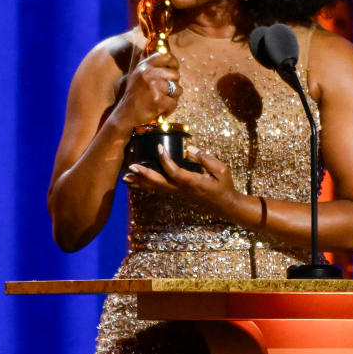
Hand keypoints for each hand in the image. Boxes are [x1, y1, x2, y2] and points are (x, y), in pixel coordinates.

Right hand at [111, 52, 182, 128]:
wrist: (125, 113)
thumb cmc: (134, 95)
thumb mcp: (138, 75)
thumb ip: (150, 65)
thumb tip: (167, 54)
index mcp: (145, 66)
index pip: (167, 57)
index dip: (174, 63)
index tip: (174, 69)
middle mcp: (149, 73)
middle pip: (175, 74)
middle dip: (174, 84)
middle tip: (165, 91)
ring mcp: (153, 86)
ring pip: (177, 89)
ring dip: (173, 97)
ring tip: (163, 100)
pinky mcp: (157, 99)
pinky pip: (174, 102)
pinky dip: (170, 107)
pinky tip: (161, 108)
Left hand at [122, 144, 237, 214]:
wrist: (226, 206)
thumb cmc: (224, 186)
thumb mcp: (220, 169)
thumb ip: (205, 158)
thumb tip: (190, 149)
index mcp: (193, 182)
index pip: (175, 171)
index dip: (165, 160)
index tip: (159, 147)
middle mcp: (182, 189)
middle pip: (159, 183)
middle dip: (144, 175)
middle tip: (131, 168)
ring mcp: (179, 194)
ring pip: (157, 188)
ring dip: (141, 182)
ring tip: (126, 178)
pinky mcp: (179, 194)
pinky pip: (160, 189)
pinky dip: (148, 185)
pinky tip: (139, 183)